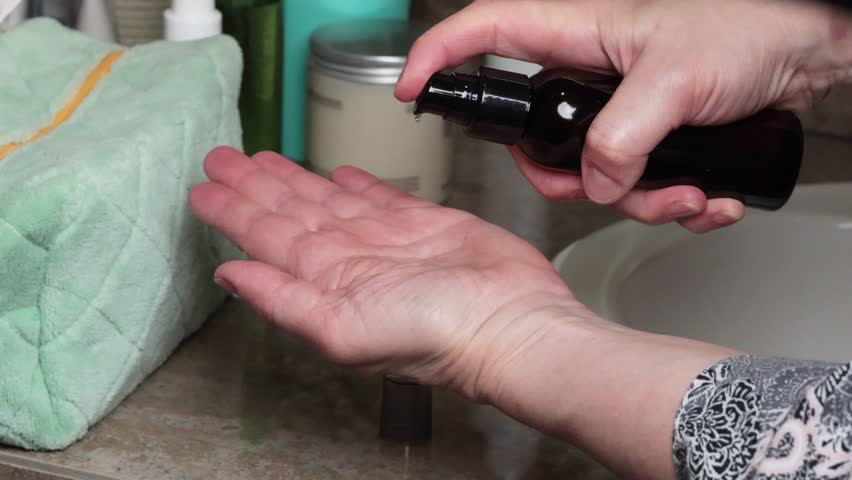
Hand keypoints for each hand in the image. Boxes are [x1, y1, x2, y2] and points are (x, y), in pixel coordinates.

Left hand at [188, 147, 593, 398]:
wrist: (507, 322)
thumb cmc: (433, 335)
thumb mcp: (340, 326)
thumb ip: (280, 299)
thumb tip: (227, 275)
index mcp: (325, 281)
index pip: (266, 238)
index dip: (233, 212)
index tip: (204, 189)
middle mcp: (350, 258)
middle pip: (290, 212)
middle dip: (255, 186)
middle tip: (224, 158)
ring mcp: (387, 239)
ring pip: (328, 199)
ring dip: (296, 179)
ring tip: (266, 159)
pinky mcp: (424, 223)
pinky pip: (380, 197)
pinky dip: (358, 183)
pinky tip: (339, 174)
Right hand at [396, 0, 851, 232]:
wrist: (814, 47)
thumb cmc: (754, 25)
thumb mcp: (677, 79)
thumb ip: (623, 137)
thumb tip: (595, 180)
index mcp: (578, 33)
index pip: (485, 32)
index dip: (440, 57)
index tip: (413, 91)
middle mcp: (590, 72)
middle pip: (535, 137)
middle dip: (572, 181)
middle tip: (611, 189)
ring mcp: (619, 107)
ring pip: (590, 174)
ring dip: (639, 201)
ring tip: (689, 196)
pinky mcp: (649, 134)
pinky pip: (634, 183)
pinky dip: (670, 203)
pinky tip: (707, 199)